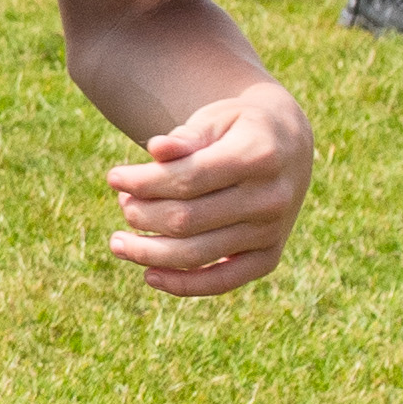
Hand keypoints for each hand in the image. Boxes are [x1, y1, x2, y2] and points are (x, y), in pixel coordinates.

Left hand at [103, 80, 309, 297]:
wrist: (289, 145)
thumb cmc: (240, 127)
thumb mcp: (216, 119)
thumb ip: (186, 137)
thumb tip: (155, 149)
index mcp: (259, 156)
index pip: (188, 179)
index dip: (144, 182)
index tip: (113, 178)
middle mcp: (270, 198)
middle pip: (187, 219)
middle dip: (143, 215)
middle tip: (123, 204)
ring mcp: (272, 232)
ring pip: (198, 254)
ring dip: (149, 252)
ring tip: (118, 243)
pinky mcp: (269, 257)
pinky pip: (223, 281)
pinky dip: (184, 285)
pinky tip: (150, 274)